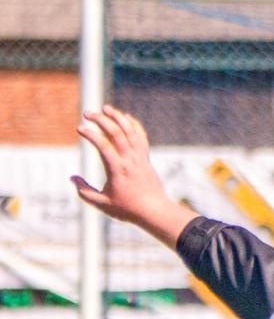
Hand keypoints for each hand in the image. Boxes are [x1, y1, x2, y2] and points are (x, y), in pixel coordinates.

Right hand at [72, 105, 196, 247]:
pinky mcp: (146, 158)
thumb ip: (84, 192)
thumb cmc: (127, 209)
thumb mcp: (101, 204)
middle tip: (87, 113)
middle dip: (102, 120)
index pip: (104, 146)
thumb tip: (72, 178)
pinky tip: (126, 117)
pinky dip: (133, 125)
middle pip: (117, 133)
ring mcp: (140, 158)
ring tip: (106, 108)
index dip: (91, 134)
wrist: (155, 211)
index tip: (79, 128)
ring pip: (131, 132)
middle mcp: (130, 160)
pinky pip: (141, 137)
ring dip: (118, 117)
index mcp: (118, 170)